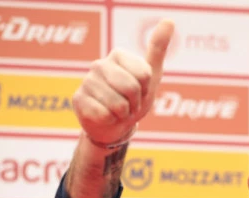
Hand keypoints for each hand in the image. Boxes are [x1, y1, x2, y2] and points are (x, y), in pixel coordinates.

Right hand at [72, 19, 174, 144]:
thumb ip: (158, 49)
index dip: (146, 90)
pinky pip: (104, 115)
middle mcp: (99, 64)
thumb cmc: (134, 100)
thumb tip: (170, 20)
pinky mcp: (78, 99)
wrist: (114, 126)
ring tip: (117, 111)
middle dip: (135, 103)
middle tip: (129, 104)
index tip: (140, 91)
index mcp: (118, 55)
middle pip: (131, 88)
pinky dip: (110, 121)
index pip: (144, 75)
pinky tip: (105, 116)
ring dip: (123, 114)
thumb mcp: (151, 76)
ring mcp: (87, 81)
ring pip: (118, 104)